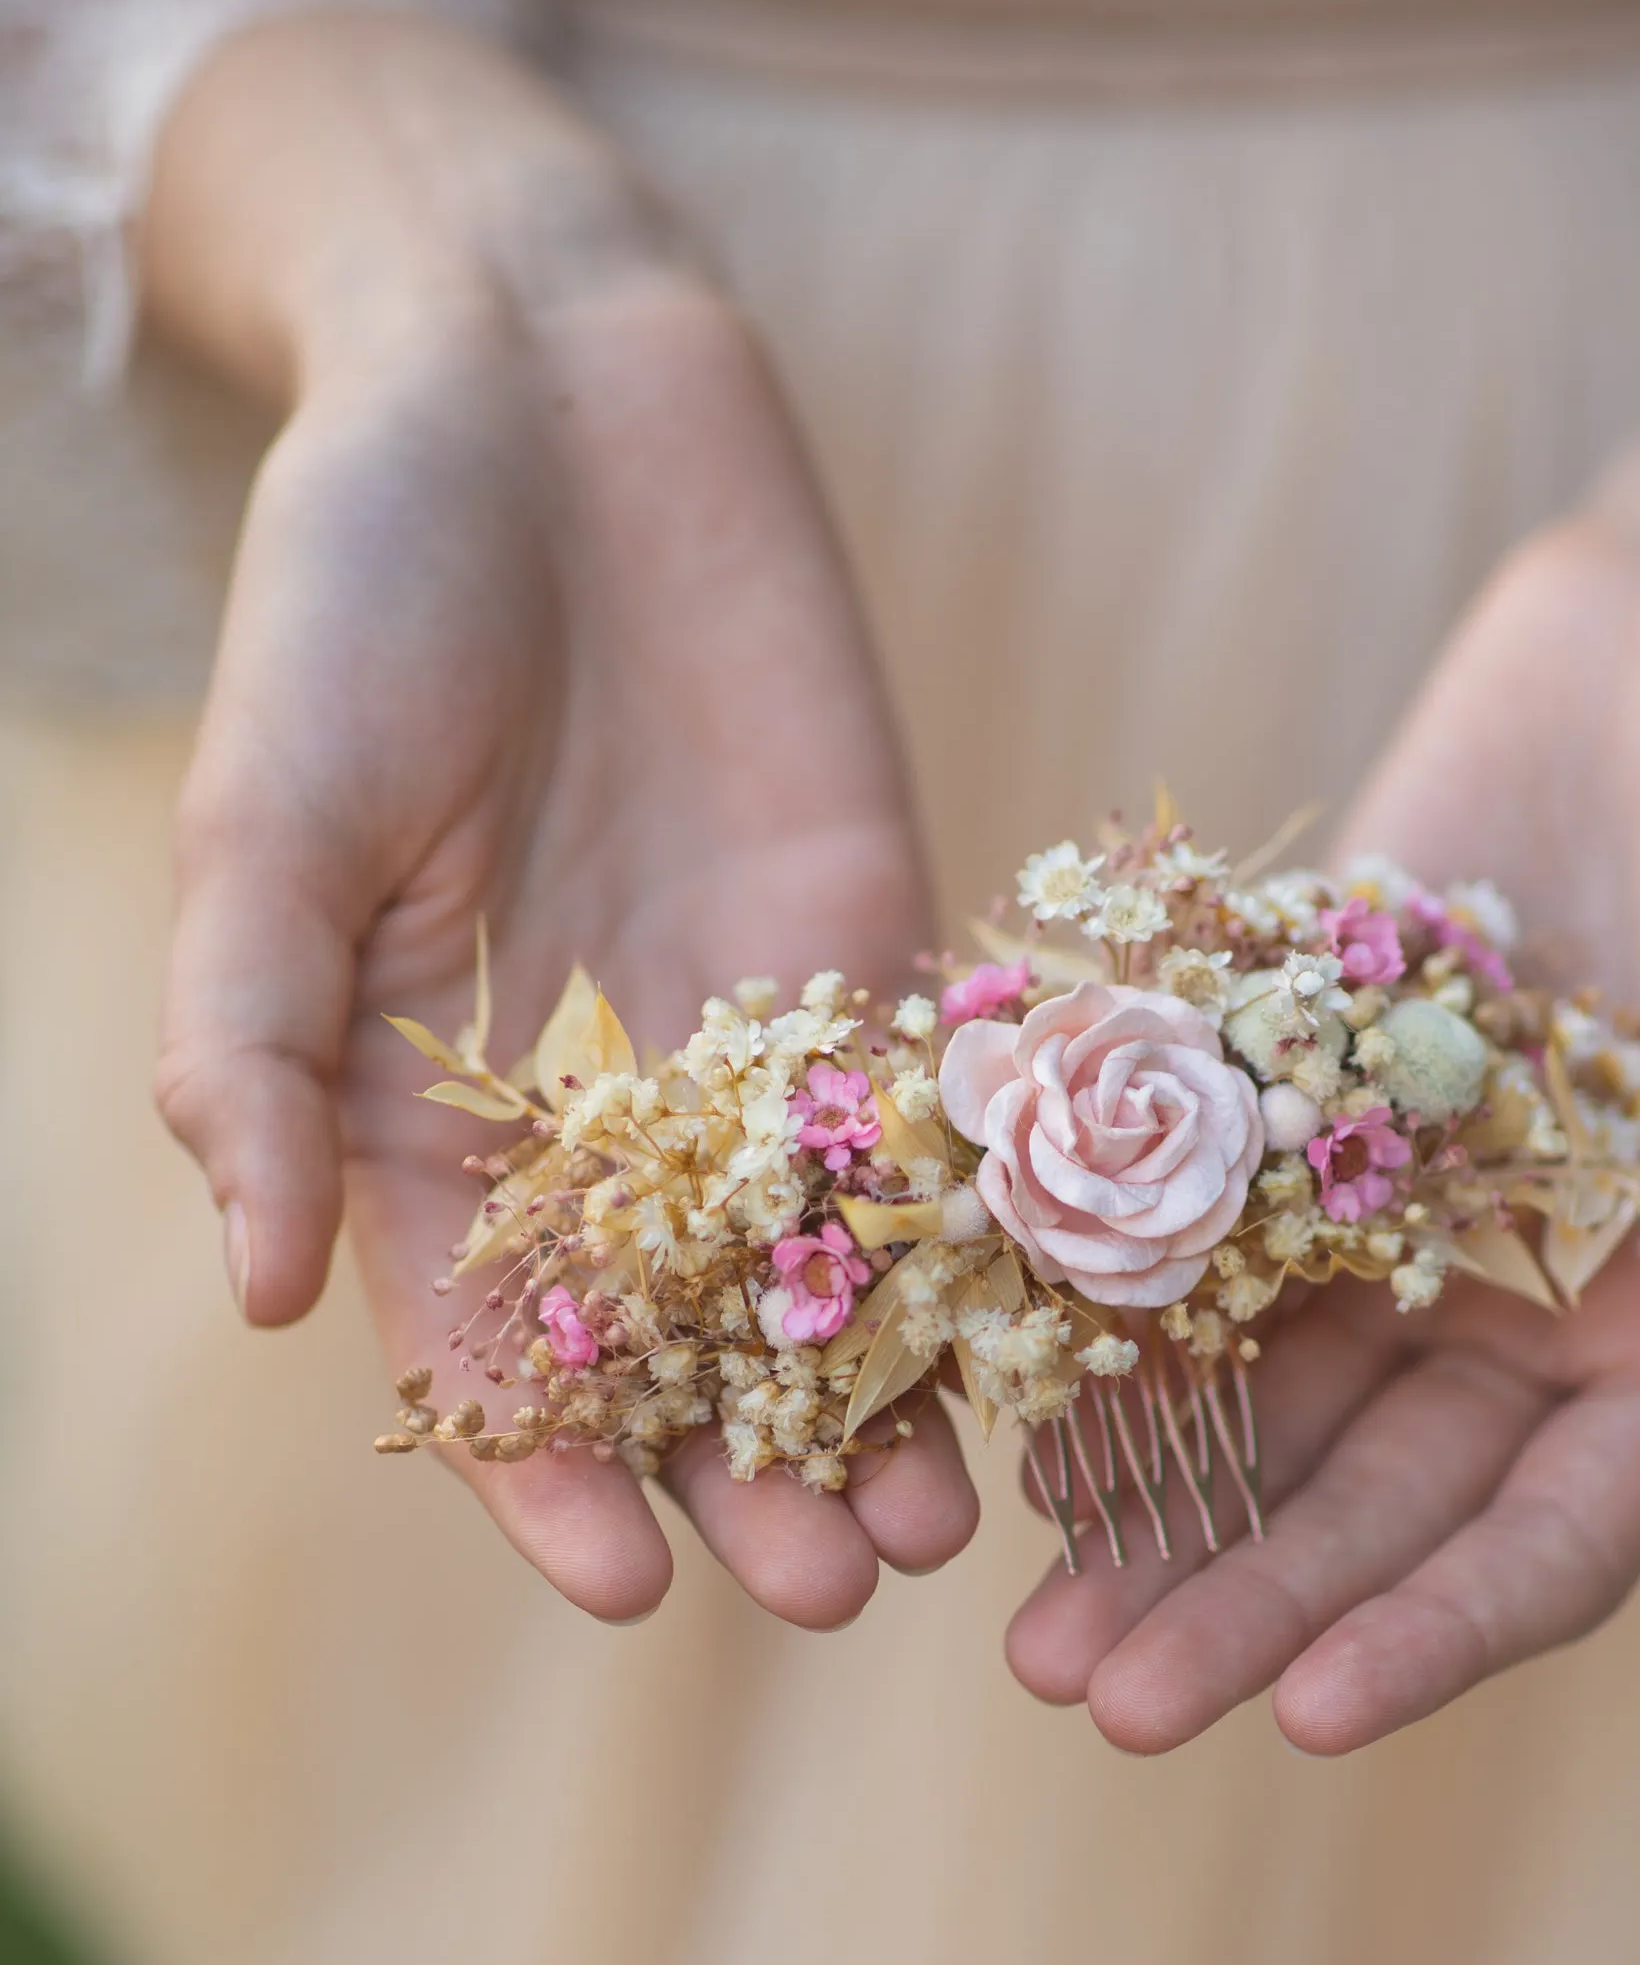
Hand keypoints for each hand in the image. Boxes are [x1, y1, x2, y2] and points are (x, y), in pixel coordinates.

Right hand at [145, 14, 977, 1623]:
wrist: (534, 378)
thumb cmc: (354, 584)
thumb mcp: (268, 814)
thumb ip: (253, 1044)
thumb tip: (250, 1290)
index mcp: (425, 1104)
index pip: (488, 1343)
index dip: (543, 1470)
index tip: (616, 1587)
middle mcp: (601, 1105)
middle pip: (683, 1345)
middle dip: (754, 1474)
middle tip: (837, 1587)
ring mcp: (754, 1034)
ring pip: (833, 1268)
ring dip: (891, 1398)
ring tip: (954, 1515)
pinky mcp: (885, 942)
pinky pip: (946, 1112)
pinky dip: (998, 1224)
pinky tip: (1064, 1324)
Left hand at [1006, 514, 1639, 1748]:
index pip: (1549, 1543)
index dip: (1436, 1636)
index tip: (1307, 1717)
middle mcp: (1531, 1318)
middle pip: (1373, 1508)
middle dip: (1242, 1607)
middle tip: (1094, 1699)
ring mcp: (1404, 1228)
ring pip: (1261, 1413)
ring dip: (1148, 1519)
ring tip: (1026, 1622)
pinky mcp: (1293, 1121)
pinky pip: (1187, 1255)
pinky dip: (1105, 1338)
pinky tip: (1007, 1419)